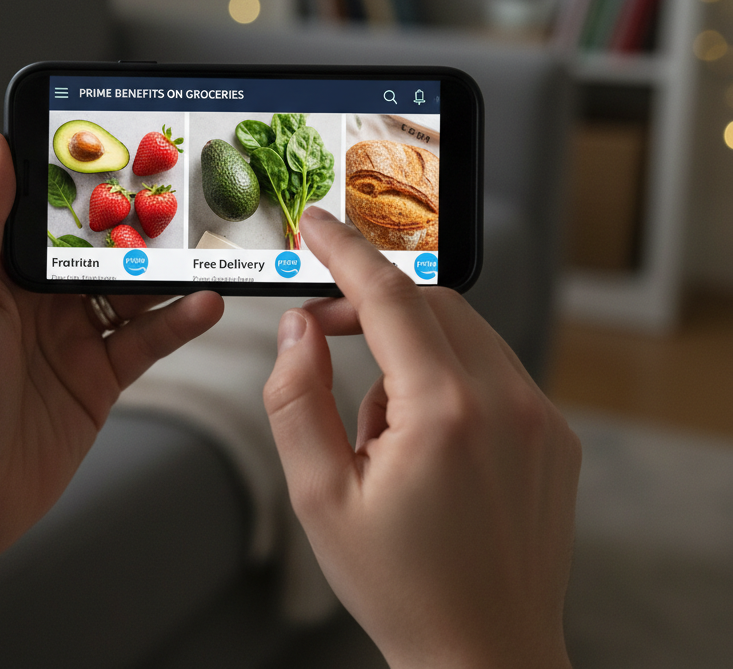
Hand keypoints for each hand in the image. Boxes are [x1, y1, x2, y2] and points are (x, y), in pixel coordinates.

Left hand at [0, 131, 222, 618]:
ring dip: (169, 272)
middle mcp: (36, 301)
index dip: (80, 185)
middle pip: (98, 249)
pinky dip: (179, 320)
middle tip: (182, 197)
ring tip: (205, 250)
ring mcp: (72, 339)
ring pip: (132, 290)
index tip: (120, 151)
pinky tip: (206, 304)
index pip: (45, 213)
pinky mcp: (100, 378)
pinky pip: (148, 339)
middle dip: (137, 225)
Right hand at [263, 207, 579, 668]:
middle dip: (372, 301)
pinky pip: (491, 366)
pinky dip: (447, 372)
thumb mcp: (319, 496)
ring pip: (462, 329)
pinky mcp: (554, 433)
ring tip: (380, 425)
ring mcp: (539, 416)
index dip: (345, 251)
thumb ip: (295, 397)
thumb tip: (299, 328)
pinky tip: (426, 439)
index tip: (316, 224)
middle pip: (429, 301)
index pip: (388, 296)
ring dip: (409, 344)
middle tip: (324, 331)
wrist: (487, 655)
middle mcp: (505, 402)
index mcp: (445, 414)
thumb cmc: (400, 585)